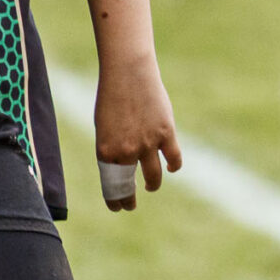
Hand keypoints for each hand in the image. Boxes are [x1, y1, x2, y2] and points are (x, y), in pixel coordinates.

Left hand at [93, 54, 183, 210]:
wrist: (127, 73)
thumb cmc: (112, 97)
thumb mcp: (105, 127)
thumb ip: (113, 148)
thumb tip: (124, 164)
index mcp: (105, 152)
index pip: (111, 186)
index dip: (116, 200)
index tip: (119, 206)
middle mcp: (126, 152)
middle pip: (130, 185)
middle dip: (130, 198)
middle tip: (131, 204)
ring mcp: (147, 144)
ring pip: (154, 176)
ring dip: (153, 183)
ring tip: (151, 185)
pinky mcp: (166, 133)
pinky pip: (174, 158)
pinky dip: (174, 165)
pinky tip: (172, 167)